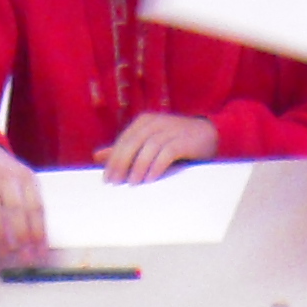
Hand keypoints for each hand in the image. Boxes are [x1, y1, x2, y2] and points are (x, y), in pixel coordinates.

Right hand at [0, 144, 47, 260]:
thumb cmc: (6, 176)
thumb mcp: (23, 183)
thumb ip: (29, 205)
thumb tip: (36, 244)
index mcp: (25, 177)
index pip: (35, 207)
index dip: (39, 232)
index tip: (40, 253)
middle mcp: (6, 177)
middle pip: (16, 209)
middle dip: (20, 236)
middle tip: (22, 256)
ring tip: (3, 252)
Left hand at [101, 112, 217, 183]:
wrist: (209, 135)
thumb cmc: (176, 142)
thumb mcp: (149, 143)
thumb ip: (126, 149)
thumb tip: (97, 156)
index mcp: (144, 122)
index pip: (124, 140)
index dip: (113, 159)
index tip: (107, 179)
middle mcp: (155, 123)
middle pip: (133, 143)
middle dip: (122, 164)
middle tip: (116, 183)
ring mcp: (170, 130)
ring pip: (148, 148)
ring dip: (139, 167)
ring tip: (133, 184)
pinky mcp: (183, 140)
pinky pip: (167, 153)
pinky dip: (157, 166)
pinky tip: (150, 179)